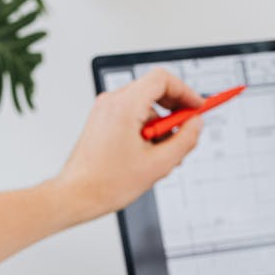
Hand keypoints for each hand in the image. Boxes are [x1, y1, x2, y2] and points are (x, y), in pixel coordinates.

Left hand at [51, 67, 204, 224]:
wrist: (77, 195)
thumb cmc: (107, 182)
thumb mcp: (158, 164)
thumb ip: (184, 140)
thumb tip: (196, 124)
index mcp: (125, 106)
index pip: (162, 79)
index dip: (185, 92)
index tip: (198, 107)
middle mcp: (112, 102)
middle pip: (154, 91)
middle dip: (175, 112)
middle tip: (186, 132)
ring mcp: (105, 110)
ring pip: (145, 106)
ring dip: (161, 126)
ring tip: (163, 154)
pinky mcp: (102, 121)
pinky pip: (132, 116)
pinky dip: (147, 130)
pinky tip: (148, 155)